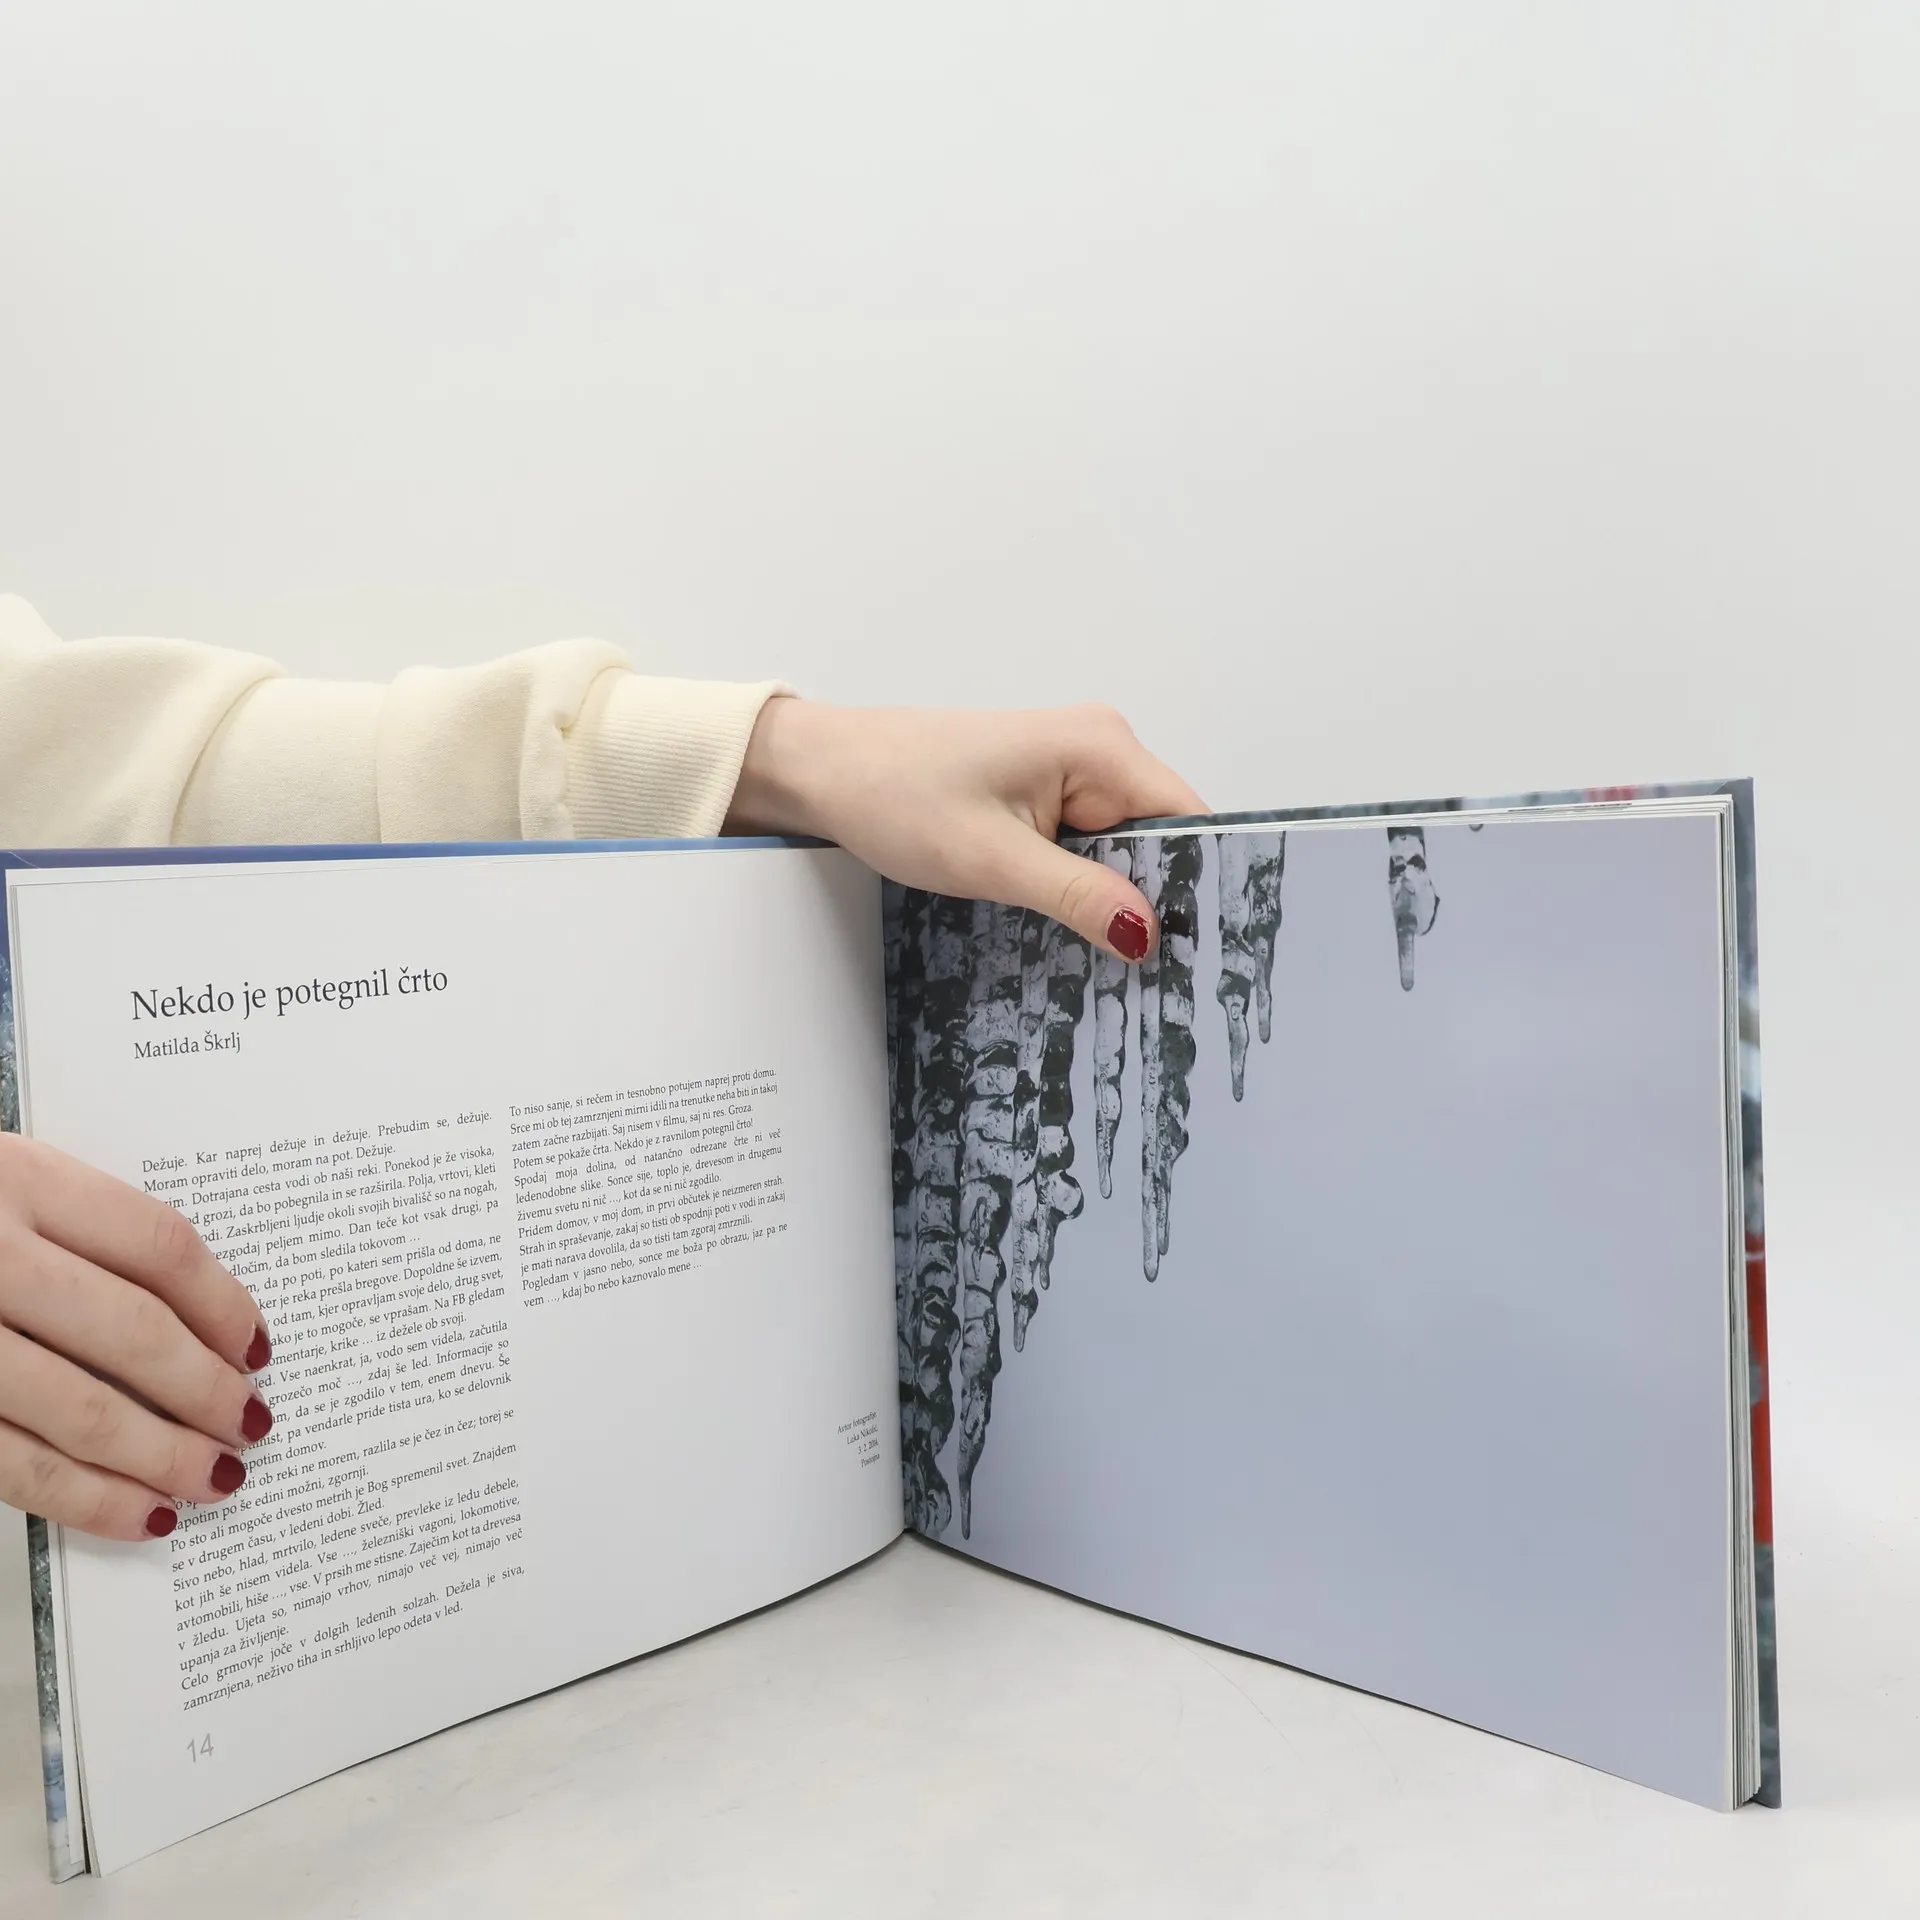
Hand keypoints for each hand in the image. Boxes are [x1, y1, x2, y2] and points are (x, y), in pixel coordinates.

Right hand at [0, 1136, 271, 1540]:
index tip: (261, 1347)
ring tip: (213, 1481)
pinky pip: (8, 1463)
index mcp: (16, 1178)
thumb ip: (76, 1230)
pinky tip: (134, 1515)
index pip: (156, 1245)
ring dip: (158, 1457)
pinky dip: (81, 1498)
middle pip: (130, 1332)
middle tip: (251, 1426)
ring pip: (74, 1410)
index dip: (224, 1303)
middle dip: (204, 1391)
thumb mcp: (1, 1179)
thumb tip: (200, 1318)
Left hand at [725, 700, 1207, 959]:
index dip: (1202, 886)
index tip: (1209, 956)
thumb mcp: (990, 858)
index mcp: (1100, 746)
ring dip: (1117, 903)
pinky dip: (1085, 890)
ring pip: (1125, 852)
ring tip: (1124, 971)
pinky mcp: (1045, 795)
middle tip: (1164, 983)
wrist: (823, 771)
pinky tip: (1081, 934)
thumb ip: (1077, 895)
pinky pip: (1089, 850)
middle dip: (1159, 904)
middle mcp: (1099, 749)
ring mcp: (1072, 772)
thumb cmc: (893, 793)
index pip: (1188, 820)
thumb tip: (1149, 935)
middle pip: (1163, 839)